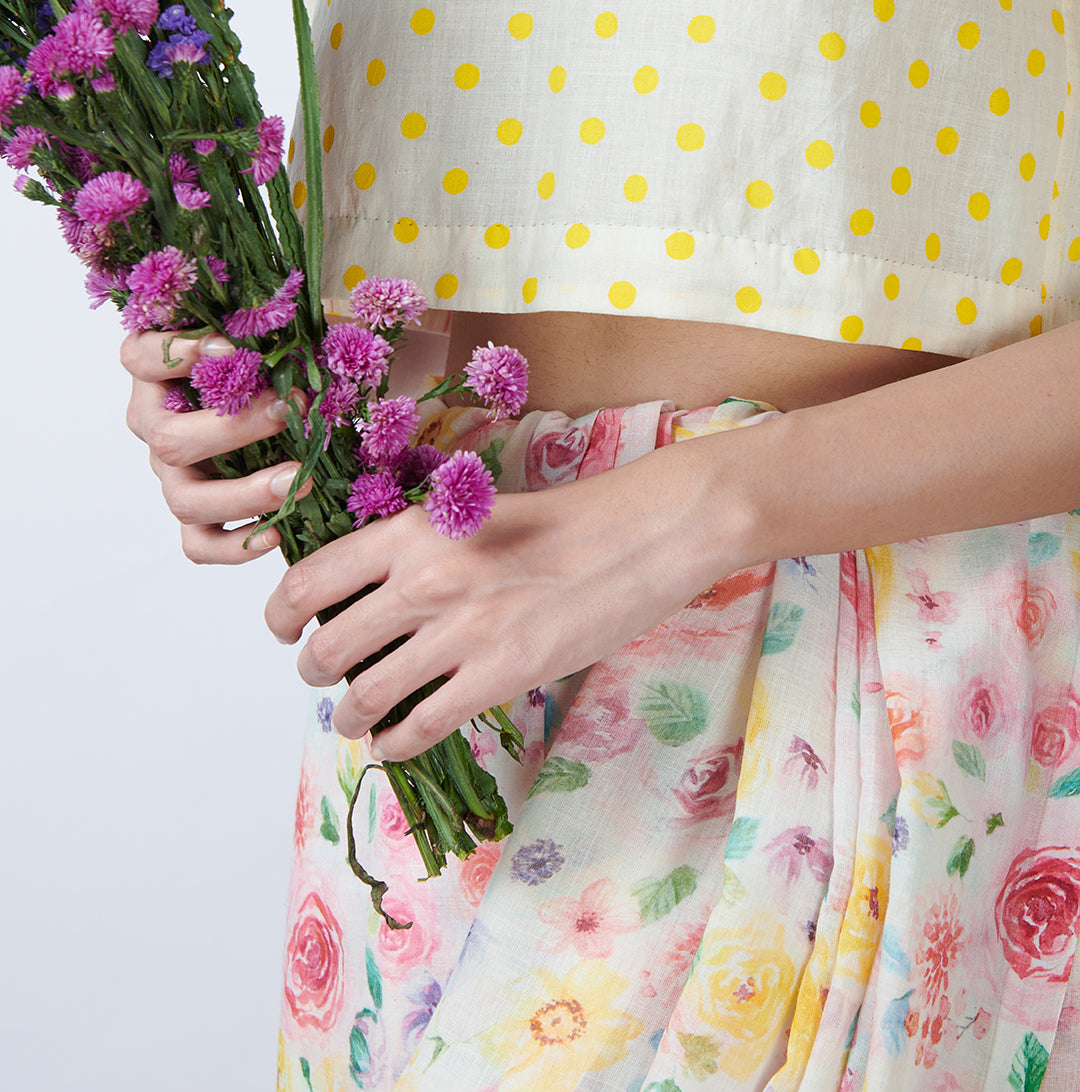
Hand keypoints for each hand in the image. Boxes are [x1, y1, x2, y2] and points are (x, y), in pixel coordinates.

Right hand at [121, 330, 310, 562]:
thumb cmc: (253, 348)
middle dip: (233, 429)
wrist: (256, 393)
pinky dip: (234, 547)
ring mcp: (169, 473)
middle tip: (288, 410)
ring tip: (299, 479)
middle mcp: (152, 424)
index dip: (180, 353)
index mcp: (153, 372)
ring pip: (184, 501)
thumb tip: (315, 319)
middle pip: (169, 441)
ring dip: (244, 494)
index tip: (232, 346)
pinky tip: (277, 534)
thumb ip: (263, 320)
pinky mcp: (194, 512)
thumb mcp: (253, 325)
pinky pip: (198, 545)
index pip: (140, 357)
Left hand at [263, 440, 738, 759]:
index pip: (308, 581)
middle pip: (327, 647)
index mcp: (410, 531)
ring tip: (354, 720)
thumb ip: (414, 548)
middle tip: (324, 677)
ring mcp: (460, 632)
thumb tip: (364, 594)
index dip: (282, 615)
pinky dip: (395, 744)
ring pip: (365, 695)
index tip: (286, 629)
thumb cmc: (560, 520)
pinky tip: (395, 743)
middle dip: (314, 673)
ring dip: (349, 717)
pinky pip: (421, 726)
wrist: (634, 537)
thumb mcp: (469, 512)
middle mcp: (423, 580)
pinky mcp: (499, 675)